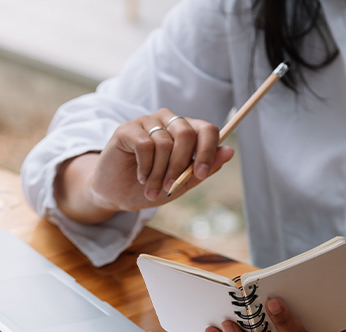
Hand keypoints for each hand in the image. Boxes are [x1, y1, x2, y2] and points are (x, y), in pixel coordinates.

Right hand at [57, 109, 233, 222]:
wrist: (116, 194)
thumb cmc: (149, 187)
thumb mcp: (181, 184)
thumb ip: (203, 169)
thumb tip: (229, 151)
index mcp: (185, 132)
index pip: (207, 129)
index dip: (208, 151)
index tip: (201, 174)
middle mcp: (168, 121)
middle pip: (186, 133)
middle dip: (180, 166)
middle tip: (170, 187)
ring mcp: (146, 122)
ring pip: (165, 143)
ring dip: (159, 173)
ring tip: (151, 189)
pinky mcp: (127, 128)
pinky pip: (145, 145)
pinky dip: (145, 167)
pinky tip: (141, 177)